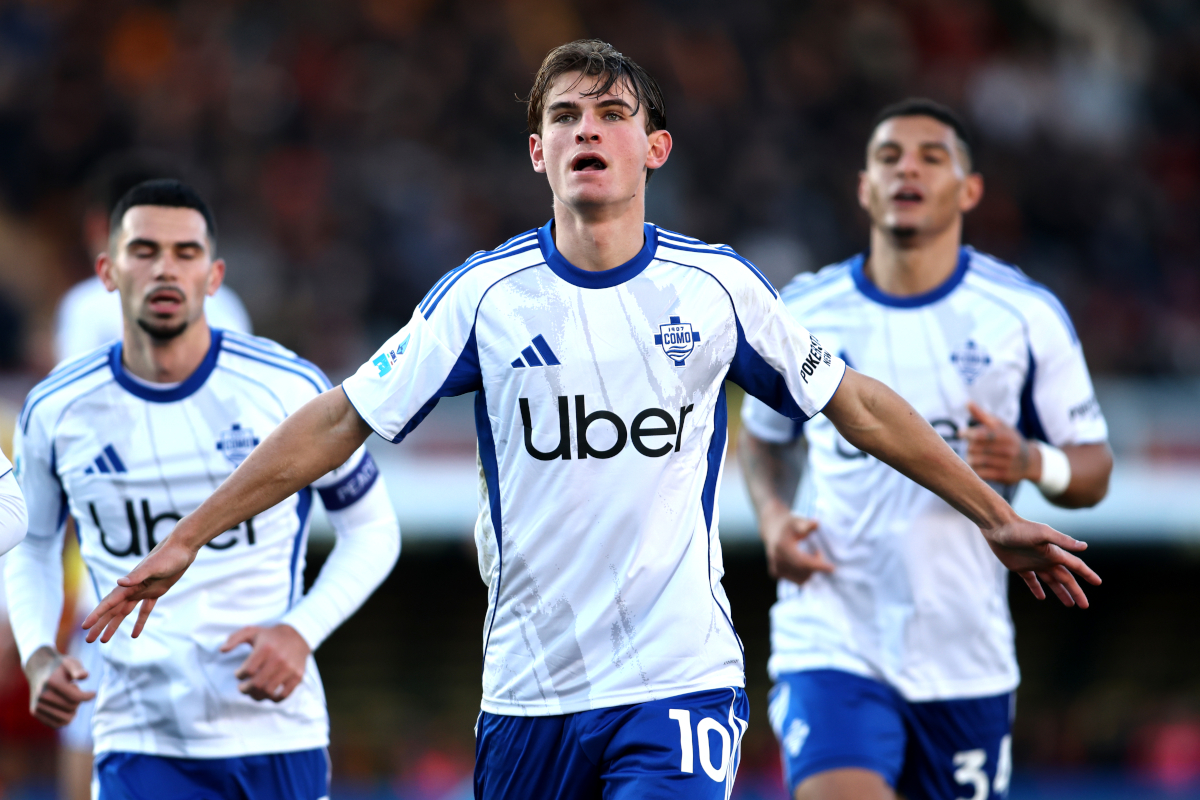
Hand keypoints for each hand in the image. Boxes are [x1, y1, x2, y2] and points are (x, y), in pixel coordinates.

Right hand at [24, 646, 95, 727]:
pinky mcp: (35, 712)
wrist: (38, 669)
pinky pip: (56, 724)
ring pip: (65, 719)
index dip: (88, 696)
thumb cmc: (59, 667)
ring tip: (68, 699)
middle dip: (78, 700)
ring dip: (72, 711)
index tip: (93, 693)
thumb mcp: (71, 662)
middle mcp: (42, 694)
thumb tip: (84, 676)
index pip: (76, 697)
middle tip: (73, 691)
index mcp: (52, 682)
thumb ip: (78, 669)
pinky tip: (64, 707)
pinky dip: (65, 718)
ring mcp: (37, 704)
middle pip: (72, 707)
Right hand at [82, 533, 198, 642]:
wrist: (182, 548)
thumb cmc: (168, 555)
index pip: (109, 603)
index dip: (97, 615)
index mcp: (129, 584)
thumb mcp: (154, 567)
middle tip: (89, 640)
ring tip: (104, 640)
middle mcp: (133, 589)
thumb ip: (137, 575)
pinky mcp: (156, 592)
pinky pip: (144, 610)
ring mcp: (143, 591)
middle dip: (100, 625)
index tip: (85, 626)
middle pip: (113, 611)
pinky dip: (139, 622)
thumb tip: (119, 582)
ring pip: (124, 612)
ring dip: (114, 625)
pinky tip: (134, 634)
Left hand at [221, 624, 310, 701]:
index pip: (248, 670)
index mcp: (266, 648)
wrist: (298, 636)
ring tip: (253, 692)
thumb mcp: (252, 631)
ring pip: (268, 691)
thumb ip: (234, 638)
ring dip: (257, 695)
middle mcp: (279, 658)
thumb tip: (222, 650)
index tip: (239, 674)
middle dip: (245, 689)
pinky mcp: (297, 676)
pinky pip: (284, 695)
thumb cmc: (270, 636)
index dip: (239, 675)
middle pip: (257, 684)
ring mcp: (289, 668)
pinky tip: (268, 694)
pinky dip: (274, 699)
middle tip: (242, 688)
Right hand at [760, 501, 833, 586]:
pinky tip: (804, 562)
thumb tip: (816, 524)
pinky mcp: (775, 573)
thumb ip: (807, 524)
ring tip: (811, 556)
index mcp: (782, 547)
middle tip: (819, 553)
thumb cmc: (788, 524)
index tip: (832, 568)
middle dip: (816, 566)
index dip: (818, 566)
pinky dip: (804, 574)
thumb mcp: (797, 521)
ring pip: (800, 579)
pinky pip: (795, 580)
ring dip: (810, 571)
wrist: (772, 527)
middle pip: (802, 572)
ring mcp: (775, 568)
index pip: (802, 562)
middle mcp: (777, 560)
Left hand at [964, 401, 1039, 484]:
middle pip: (975, 448)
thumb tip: (967, 402)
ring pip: (976, 461)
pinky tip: (976, 466)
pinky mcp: (1004, 477)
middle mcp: (1008, 450)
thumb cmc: (1008, 439)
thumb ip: (981, 415)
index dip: (968, 433)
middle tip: (970, 447)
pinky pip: (981, 474)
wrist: (1029, 461)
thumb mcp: (999, 425)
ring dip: (970, 458)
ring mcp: (1007, 464)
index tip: (961, 433)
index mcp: (1005, 435)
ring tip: (971, 456)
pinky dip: (975, 470)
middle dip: (969, 446)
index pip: (980, 434)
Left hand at [982, 516, 1100, 606]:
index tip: (1098, 583)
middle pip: (1065, 579)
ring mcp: (1033, 563)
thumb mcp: (1043, 534)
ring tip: (1070, 604)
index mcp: (1055, 553)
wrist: (997, 526)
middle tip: (1084, 606)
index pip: (1076, 566)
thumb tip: (1085, 546)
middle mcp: (1047, 559)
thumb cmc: (1020, 529)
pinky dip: (1037, 589)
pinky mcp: (1019, 567)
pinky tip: (1042, 597)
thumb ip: (1063, 540)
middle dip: (1076, 591)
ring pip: (1051, 582)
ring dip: (1060, 592)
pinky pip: (1031, 581)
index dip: (1087, 574)